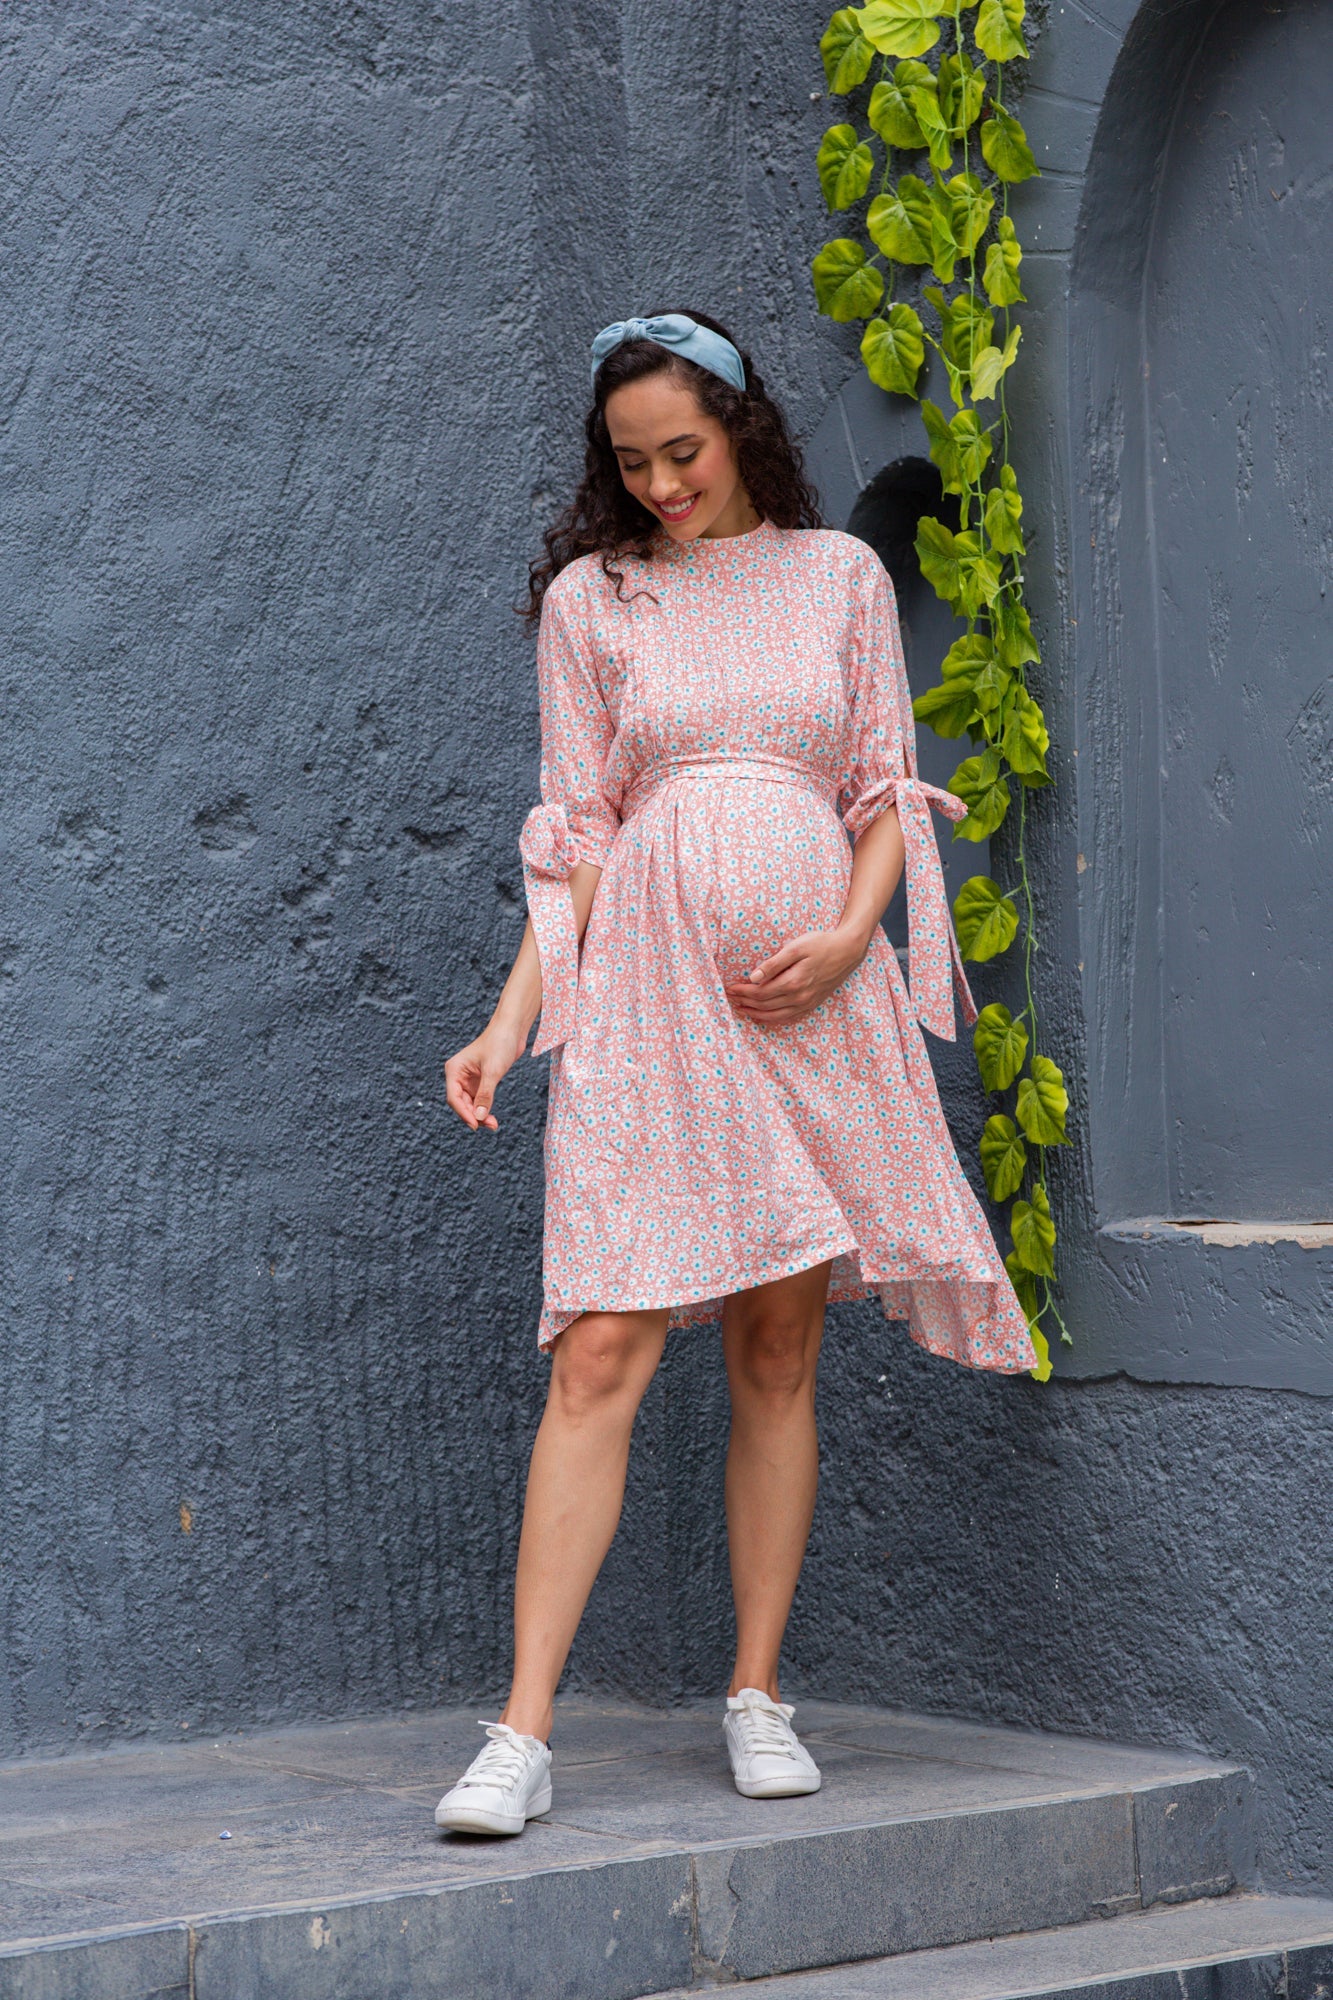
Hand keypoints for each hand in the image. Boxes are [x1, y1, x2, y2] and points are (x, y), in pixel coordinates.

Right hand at [445, 1018, 528, 1130]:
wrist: (512, 1030)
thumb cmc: (500, 1044)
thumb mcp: (492, 1071)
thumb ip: (485, 1095)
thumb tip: (479, 1117)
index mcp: (454, 1070)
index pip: (454, 1098)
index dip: (464, 1113)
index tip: (476, 1125)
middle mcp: (458, 1076)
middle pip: (461, 1103)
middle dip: (474, 1116)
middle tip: (491, 1126)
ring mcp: (469, 1079)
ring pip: (470, 1104)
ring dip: (480, 1115)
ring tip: (493, 1124)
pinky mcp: (481, 1081)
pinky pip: (479, 1100)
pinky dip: (485, 1109)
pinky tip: (492, 1118)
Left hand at [724, 925, 871, 1027]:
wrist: (847, 951)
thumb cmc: (821, 944)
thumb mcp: (796, 947)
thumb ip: (774, 963)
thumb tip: (753, 977)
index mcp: (793, 983)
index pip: (760, 992)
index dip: (743, 991)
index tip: (730, 987)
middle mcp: (799, 997)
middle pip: (764, 1006)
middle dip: (745, 1002)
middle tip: (730, 997)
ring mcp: (806, 1003)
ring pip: (775, 1016)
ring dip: (755, 1013)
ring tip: (741, 1008)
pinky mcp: (811, 1004)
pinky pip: (788, 1017)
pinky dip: (772, 1019)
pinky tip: (763, 1016)